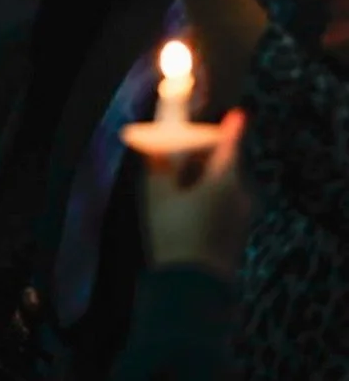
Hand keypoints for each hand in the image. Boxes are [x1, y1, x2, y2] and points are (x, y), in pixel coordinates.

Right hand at [142, 109, 251, 278]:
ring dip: (204, 176)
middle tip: (177, 155)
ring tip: (175, 187)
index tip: (237, 114)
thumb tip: (156, 134)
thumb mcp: (158, 192)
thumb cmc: (173, 232)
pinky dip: (209, 194)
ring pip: (223, 182)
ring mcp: (243, 214)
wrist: (193, 286)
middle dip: (202, 154)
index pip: (230, 143)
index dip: (231, 127)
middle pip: (224, 162)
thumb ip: (160, 158)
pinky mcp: (239, 230)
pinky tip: (187, 208)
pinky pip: (226, 200)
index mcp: (223, 179)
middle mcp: (241, 193)